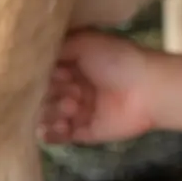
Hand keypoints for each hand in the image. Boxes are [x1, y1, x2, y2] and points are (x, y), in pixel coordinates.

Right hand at [37, 30, 155, 144]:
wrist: (149, 89)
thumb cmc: (118, 60)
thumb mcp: (85, 43)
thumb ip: (57, 48)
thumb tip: (33, 56)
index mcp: (72, 66)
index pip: (42, 73)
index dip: (43, 75)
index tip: (59, 73)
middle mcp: (72, 88)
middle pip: (42, 95)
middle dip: (51, 94)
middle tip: (73, 91)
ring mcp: (77, 111)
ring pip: (46, 116)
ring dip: (51, 113)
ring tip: (72, 108)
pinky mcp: (85, 132)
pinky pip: (59, 137)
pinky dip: (51, 134)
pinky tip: (55, 127)